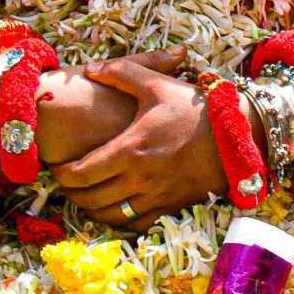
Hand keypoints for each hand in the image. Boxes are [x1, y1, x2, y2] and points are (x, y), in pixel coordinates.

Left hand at [49, 49, 225, 228]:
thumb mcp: (157, 84)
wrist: (237, 137)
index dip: (62, 174)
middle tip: (64, 183)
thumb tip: (90, 69)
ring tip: (83, 197)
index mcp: (131, 149)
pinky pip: (136, 223)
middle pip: (91, 198)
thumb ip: (121, 72)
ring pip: (111, 215)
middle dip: (70, 193)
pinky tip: (113, 210)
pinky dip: (118, 221)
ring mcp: (156, 196)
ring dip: (90, 210)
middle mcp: (140, 178)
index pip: (82, 172)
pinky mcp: (171, 207)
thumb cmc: (194, 109)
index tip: (56, 168)